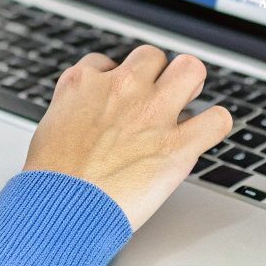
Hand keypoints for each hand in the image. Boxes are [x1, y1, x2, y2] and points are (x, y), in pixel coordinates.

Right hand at [23, 46, 232, 229]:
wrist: (60, 210)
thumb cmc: (49, 181)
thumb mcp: (49, 129)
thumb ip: (74, 114)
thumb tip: (85, 120)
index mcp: (84, 83)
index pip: (104, 62)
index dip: (113, 81)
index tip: (116, 101)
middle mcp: (122, 89)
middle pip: (152, 56)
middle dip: (156, 75)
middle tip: (158, 97)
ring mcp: (153, 114)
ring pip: (191, 69)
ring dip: (190, 84)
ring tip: (187, 101)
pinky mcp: (177, 146)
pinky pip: (216, 120)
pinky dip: (214, 126)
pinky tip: (204, 133)